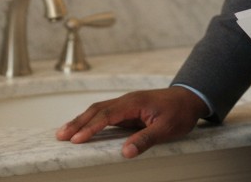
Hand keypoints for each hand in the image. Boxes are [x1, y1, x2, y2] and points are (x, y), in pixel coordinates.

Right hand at [55, 86, 207, 158]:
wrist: (189, 98)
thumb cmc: (179, 112)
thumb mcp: (167, 129)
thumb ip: (145, 139)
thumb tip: (125, 152)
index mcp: (134, 103)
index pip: (107, 115)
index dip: (91, 127)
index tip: (77, 139)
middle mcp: (127, 100)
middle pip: (97, 110)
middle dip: (78, 122)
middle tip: (61, 135)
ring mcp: (126, 103)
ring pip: (99, 110)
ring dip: (81, 120)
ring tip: (65, 132)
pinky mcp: (127, 109)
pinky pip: (105, 113)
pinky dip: (91, 120)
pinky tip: (84, 128)